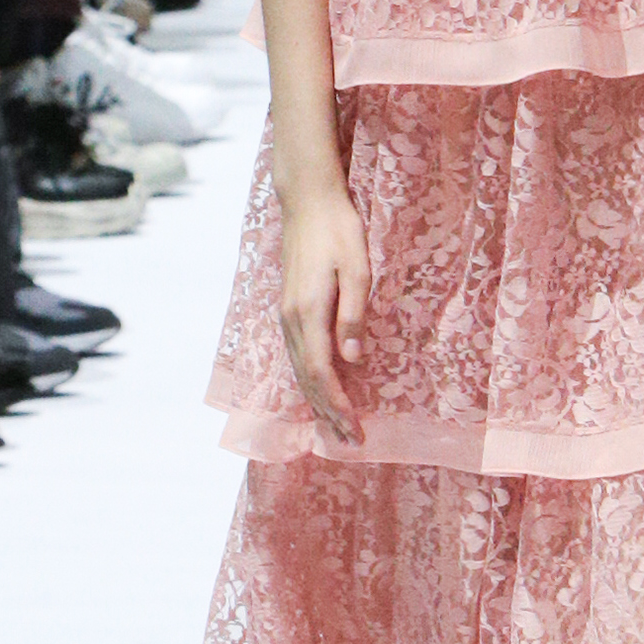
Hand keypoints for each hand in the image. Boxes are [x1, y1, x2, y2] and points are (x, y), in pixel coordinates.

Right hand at [278, 186, 369, 443]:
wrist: (307, 201)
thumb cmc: (338, 230)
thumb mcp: (357, 269)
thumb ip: (354, 315)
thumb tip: (352, 360)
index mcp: (308, 313)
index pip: (321, 373)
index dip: (337, 406)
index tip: (355, 430)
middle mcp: (291, 320)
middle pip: (306, 380)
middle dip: (328, 414)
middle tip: (350, 442)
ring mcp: (286, 315)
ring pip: (298, 370)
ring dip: (317, 401)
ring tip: (336, 427)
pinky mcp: (288, 308)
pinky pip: (296, 356)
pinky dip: (308, 381)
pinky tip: (320, 390)